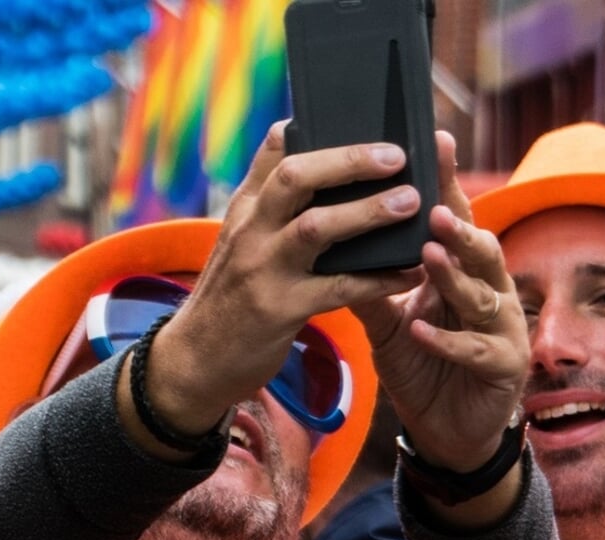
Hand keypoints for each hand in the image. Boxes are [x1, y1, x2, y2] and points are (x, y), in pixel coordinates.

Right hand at [137, 122, 423, 441]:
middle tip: (396, 155)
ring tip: (411, 202)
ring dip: (368, 211)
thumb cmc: (230, 299)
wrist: (194, 361)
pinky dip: (378, 278)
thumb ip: (270, 209)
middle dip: (350, 161)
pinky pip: (338, 288)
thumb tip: (309, 164)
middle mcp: (250, 230)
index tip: (355, 112)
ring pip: (317, 227)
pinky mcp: (279, 310)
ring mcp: (262, 269)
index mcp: (245, 209)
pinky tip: (409, 272)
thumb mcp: (238, 244)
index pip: (274, 151)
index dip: (312, 126)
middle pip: (297, 176)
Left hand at [350, 131, 529, 475]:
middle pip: (478, 248)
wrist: (444, 430)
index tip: (433, 143)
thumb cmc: (420, 364)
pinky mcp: (503, 367)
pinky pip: (475, 350)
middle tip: (431, 204)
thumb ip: (367, 281)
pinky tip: (421, 330)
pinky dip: (448, 341)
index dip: (447, 182)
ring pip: (483, 294)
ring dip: (454, 275)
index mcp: (461, 271)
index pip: (454, 218)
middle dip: (457, 227)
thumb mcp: (386, 321)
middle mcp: (490, 290)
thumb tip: (326, 235)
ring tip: (428, 255)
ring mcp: (503, 328)